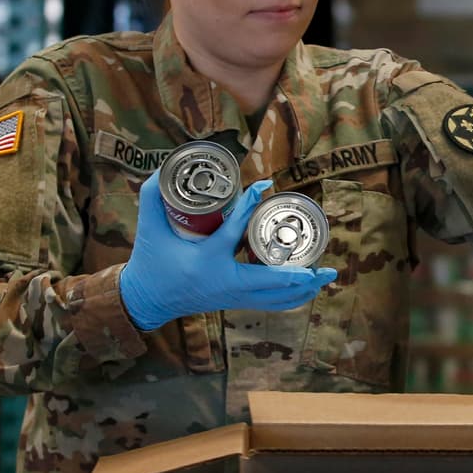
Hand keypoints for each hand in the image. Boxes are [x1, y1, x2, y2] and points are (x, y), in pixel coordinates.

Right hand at [119, 171, 337, 329]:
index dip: (249, 205)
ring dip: (302, 290)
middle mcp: (225, 282)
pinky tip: (307, 289)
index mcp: (206, 260)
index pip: (233, 230)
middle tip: (325, 266)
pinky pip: (270, 304)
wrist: (147, 299)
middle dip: (301, 275)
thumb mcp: (148, 229)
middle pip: (271, 281)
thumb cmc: (151, 262)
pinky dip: (291, 298)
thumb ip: (151, 197)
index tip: (265, 184)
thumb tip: (162, 168)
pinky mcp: (235, 301)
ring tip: (325, 277)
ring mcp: (233, 296)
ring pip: (276, 299)